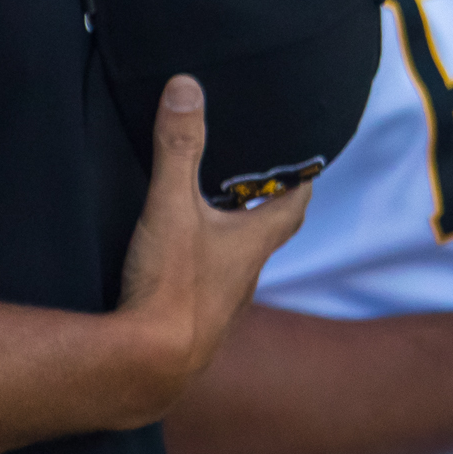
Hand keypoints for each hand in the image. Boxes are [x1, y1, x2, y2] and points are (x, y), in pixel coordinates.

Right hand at [113, 76, 310, 421]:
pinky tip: (172, 263)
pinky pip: (204, 289)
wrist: (148, 366)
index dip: (299, 183)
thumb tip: (186, 87)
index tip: (304, 163)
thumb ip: (178, 147)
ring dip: (225, 240)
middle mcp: (245, 276)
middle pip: (263, 235)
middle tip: (245, 178)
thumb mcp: (171, 206)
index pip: (292, 207)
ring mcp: (221, 306)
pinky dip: (197, 269)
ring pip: (233, 264)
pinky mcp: (193, 325)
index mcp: (252, 244)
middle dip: (257, 207)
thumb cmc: (171, 286)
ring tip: (202, 213)